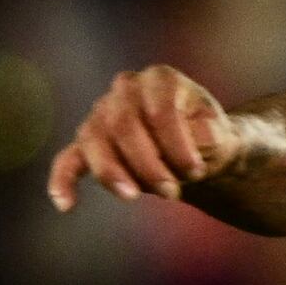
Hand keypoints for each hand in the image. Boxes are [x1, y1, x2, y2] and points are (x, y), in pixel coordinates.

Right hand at [46, 66, 259, 211]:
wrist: (198, 150)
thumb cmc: (208, 138)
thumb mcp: (221, 135)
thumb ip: (212, 134)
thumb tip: (200, 138)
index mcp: (161, 80)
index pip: (159, 109)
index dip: (176, 143)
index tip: (195, 171)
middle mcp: (126, 89)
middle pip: (123, 124)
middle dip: (146, 163)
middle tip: (171, 192)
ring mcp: (102, 113)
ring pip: (94, 140)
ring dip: (113, 172)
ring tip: (133, 196)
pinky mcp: (88, 142)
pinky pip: (69, 159)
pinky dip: (64, 180)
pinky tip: (65, 204)